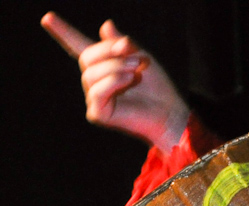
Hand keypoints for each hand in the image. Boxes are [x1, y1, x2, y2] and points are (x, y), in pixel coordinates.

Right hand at [42, 12, 189, 149]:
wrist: (170, 112)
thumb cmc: (157, 87)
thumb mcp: (140, 57)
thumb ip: (122, 43)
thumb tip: (106, 24)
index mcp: (103, 65)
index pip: (78, 46)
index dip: (63, 32)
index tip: (47, 17)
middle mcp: (95, 81)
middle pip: (87, 57)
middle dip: (110, 53)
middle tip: (135, 58)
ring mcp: (95, 98)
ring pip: (91, 74)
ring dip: (115, 68)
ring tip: (135, 71)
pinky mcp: (98, 113)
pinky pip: (96, 91)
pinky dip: (113, 82)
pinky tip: (128, 80)